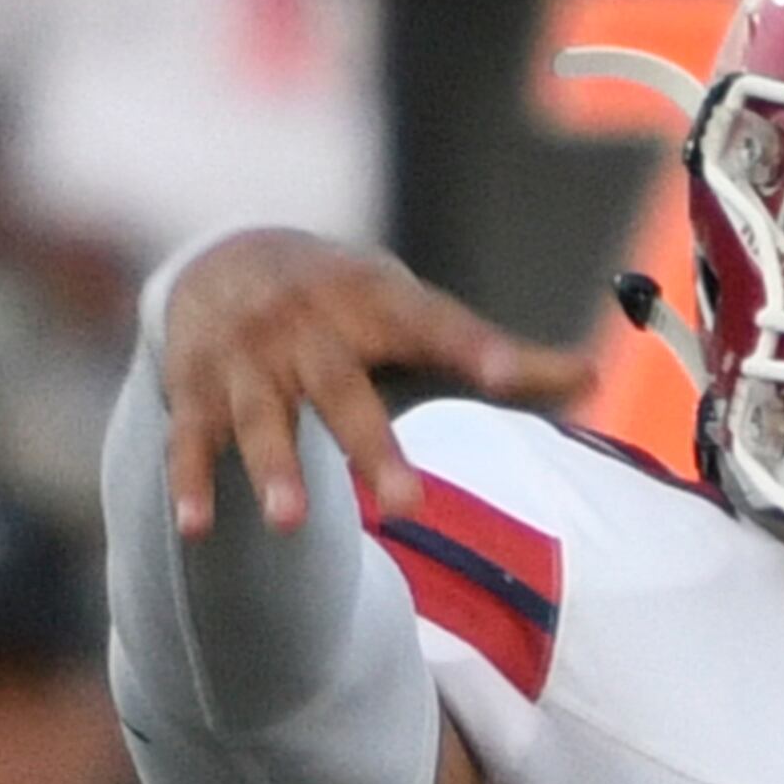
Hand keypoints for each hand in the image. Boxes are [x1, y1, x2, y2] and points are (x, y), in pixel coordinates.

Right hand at [155, 230, 587, 542]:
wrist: (225, 254)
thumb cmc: (347, 302)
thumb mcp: (414, 312)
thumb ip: (496, 354)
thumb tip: (592, 376)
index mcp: (371, 302)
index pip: (429, 325)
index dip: (470, 346)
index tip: (507, 371)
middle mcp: (307, 326)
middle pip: (342, 390)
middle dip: (370, 447)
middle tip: (407, 507)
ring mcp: (248, 359)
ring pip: (262, 418)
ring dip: (274, 468)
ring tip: (291, 524)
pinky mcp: (197, 388)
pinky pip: (192, 439)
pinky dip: (191, 482)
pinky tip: (196, 529)